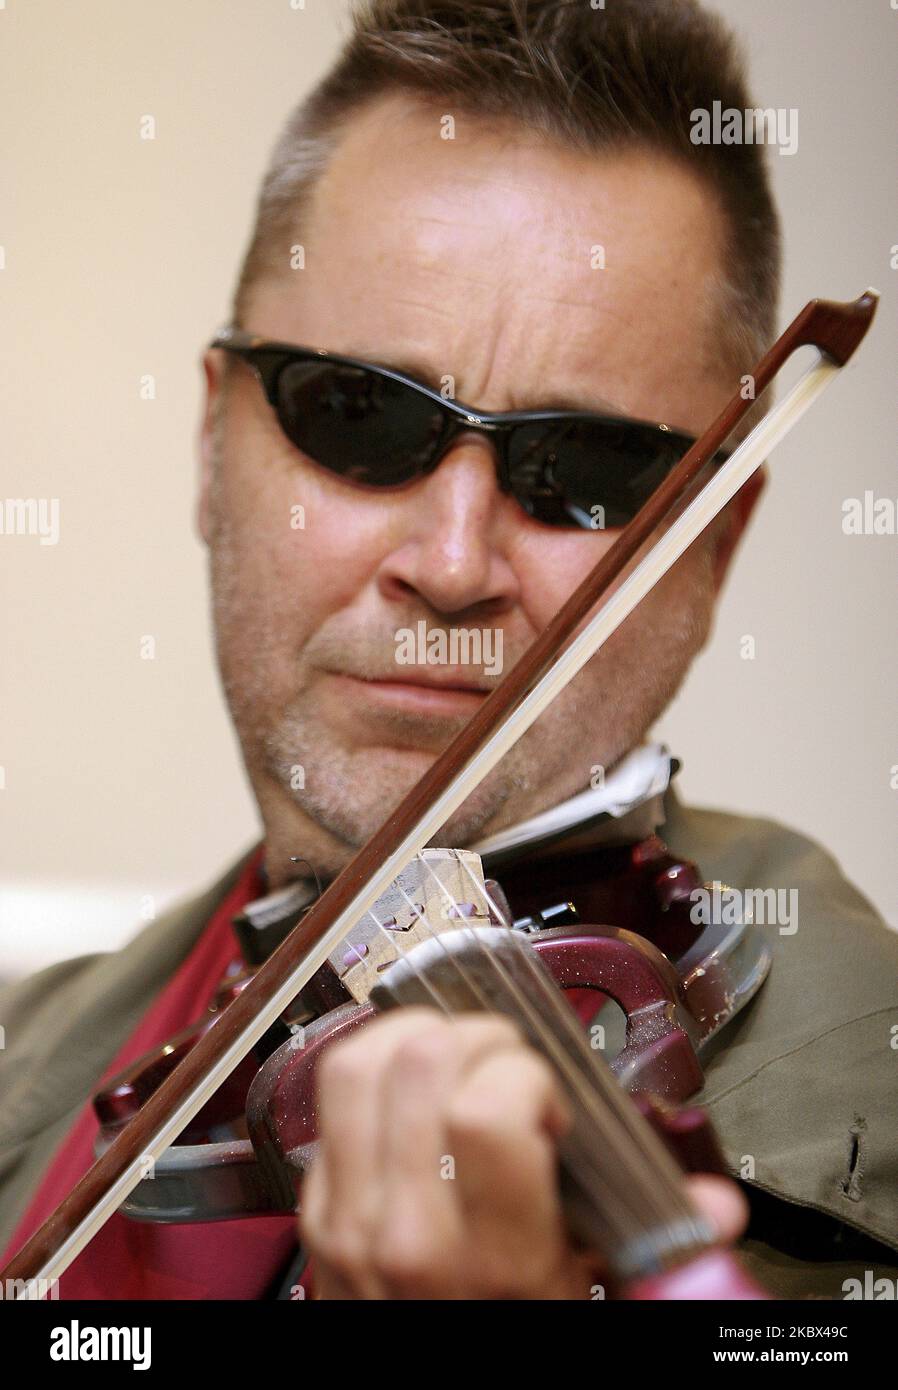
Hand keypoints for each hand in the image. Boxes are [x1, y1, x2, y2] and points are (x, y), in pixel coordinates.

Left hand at [299, 1008, 746, 1298]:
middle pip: (420, 1064)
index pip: (487, 1109)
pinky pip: (326, 1105)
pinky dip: (371, 1076)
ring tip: (452, 1054)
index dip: (525, 1074)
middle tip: (504, 1062)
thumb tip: (715, 1209)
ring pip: (355, 1067)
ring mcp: (348, 1218)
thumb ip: (649, 1246)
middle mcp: (409, 1231)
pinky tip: (408, 1091)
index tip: (547, 1096)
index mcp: (494, 1256)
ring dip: (410, 1037)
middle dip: (477, 1036)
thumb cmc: (505, 1331)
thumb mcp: (588, 1300)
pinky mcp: (313, 1212)